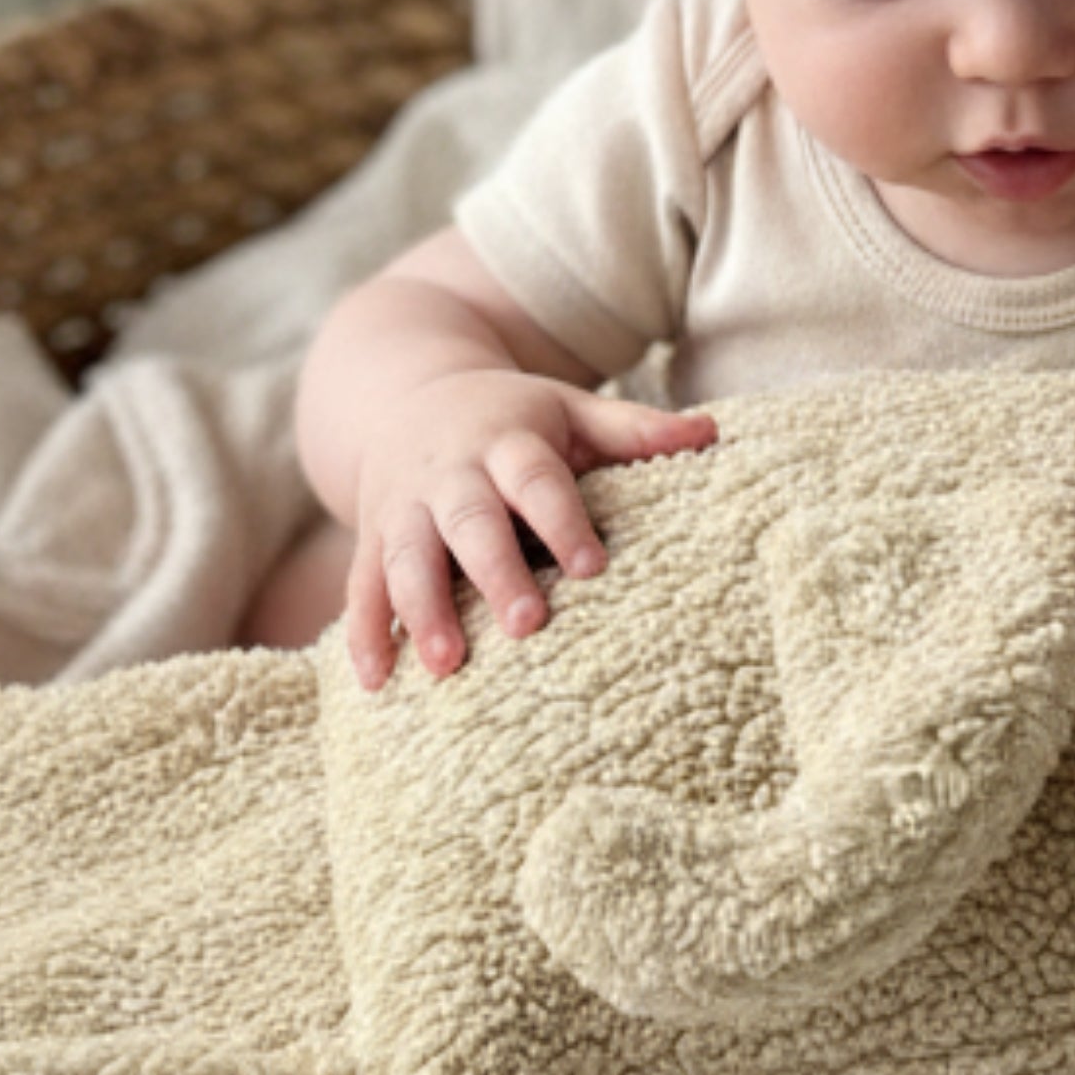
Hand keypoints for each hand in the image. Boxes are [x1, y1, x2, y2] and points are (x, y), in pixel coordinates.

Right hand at [346, 372, 713, 687]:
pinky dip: (365, 633)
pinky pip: (361, 586)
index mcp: (504, 440)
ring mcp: (402, 507)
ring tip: (447, 665)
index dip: (562, 519)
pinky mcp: (370, 538)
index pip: (534, 478)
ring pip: (407, 557)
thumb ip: (633, 427)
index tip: (594, 567)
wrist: (401, 393)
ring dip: (423, 610)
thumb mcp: (567, 409)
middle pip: (469, 521)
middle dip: (494, 572)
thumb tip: (712, 434)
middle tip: (529, 626)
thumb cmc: (509, 417)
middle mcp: (448, 473)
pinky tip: (376, 682)